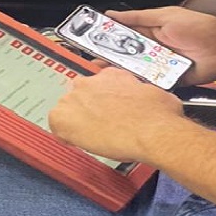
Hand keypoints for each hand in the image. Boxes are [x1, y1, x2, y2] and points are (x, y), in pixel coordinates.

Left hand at [48, 68, 184, 162]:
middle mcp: (91, 81)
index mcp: (112, 74)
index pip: (98, 83)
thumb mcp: (154, 94)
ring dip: (77, 120)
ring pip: (67, 108)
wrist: (153, 130)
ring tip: (92, 136)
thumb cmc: (160, 115)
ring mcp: (75, 98)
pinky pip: (56, 125)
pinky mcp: (63, 116)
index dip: (101, 99)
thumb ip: (140, 94)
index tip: (107, 109)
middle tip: (101, 124)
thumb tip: (146, 101)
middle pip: (80, 94)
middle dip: (88, 108)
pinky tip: (78, 142)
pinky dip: (64, 134)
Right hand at [106, 7, 215, 85]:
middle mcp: (153, 50)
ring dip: (124, 74)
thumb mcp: (166, 16)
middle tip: (95, 63)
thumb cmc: (201, 28)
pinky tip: (131, 86)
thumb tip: (115, 14)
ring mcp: (161, 66)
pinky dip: (143, 85)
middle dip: (111, 60)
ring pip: (137, 71)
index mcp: (151, 32)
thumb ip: (139, 17)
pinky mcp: (169, 81)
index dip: (107, 38)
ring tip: (107, 76)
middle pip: (127, 56)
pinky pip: (152, 84)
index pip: (123, 36)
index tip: (91, 41)